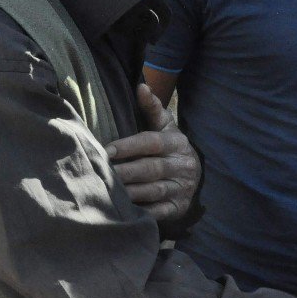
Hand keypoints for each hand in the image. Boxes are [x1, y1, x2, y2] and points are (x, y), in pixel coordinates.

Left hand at [105, 84, 200, 221]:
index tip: (107, 150)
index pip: (152, 142)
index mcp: (177, 142)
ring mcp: (181, 188)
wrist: (194, 175)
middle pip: (150, 169)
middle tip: (102, 174)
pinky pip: (159, 211)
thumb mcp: (166, 126)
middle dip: (125, 172)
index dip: (129, 146)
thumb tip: (141, 86)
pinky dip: (142, 212)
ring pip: (153, 191)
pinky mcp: (178, 207)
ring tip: (108, 192)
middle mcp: (182, 165)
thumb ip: (152, 108)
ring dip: (130, 192)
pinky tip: (125, 211)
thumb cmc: (170, 147)